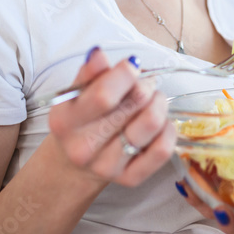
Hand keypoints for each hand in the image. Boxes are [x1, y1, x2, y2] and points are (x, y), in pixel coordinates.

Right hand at [47, 47, 175, 186]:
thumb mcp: (74, 95)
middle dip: (145, 85)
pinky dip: (168, 129)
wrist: (73, 165)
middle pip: (134, 104)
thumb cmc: (78, 121)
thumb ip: (88, 73)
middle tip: (143, 83)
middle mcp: (84, 147)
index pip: (104, 95)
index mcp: (65, 122)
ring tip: (152, 100)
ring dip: (159, 102)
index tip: (132, 64)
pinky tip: (160, 122)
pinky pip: (162, 149)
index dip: (126, 73)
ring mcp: (108, 166)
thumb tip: (99, 54)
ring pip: (152, 123)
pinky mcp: (130, 179)